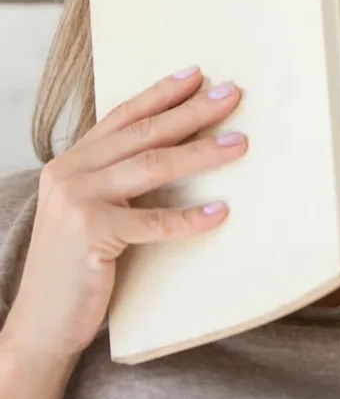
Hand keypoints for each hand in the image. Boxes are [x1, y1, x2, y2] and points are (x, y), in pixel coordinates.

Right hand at [0, 67, 246, 363]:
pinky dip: (190, 218)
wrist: (41, 323)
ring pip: (152, 166)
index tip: (197, 74)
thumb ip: (119, 178)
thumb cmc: (78, 266)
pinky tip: (221, 212)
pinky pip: (153, 222)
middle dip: (192, 111)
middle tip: (232, 94)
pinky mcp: (89, 234)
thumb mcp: (92, 210)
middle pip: (144, 133)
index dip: (160, 93)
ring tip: (241, 142)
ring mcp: (77, 201)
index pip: (123, 116)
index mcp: (72, 162)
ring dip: (202, 153)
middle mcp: (70, 172)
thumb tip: (181, 148)